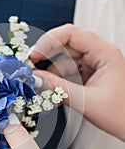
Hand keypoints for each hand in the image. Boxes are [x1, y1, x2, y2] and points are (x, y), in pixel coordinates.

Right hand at [30, 24, 124, 141]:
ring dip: (51, 74)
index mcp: (105, 52)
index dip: (49, 41)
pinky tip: (53, 94)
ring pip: (63, 60)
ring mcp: (93, 63)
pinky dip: (57, 81)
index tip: (33, 54)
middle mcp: (99, 54)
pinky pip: (66, 71)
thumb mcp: (87, 101)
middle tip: (32, 72)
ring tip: (44, 90)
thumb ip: (59, 88)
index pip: (71, 34)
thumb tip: (36, 78)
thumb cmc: (121, 115)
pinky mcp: (88, 74)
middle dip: (46, 59)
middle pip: (64, 45)